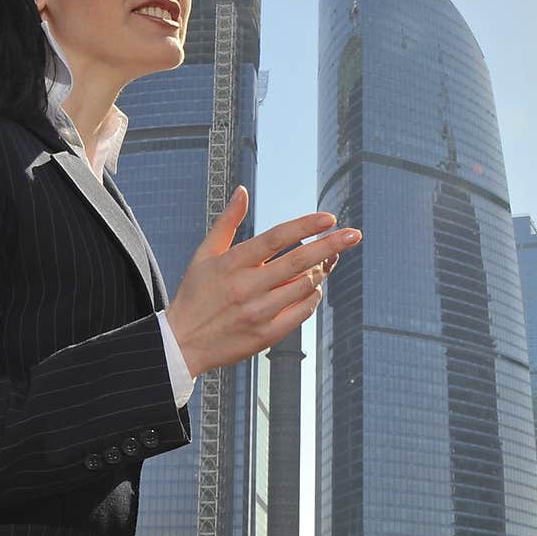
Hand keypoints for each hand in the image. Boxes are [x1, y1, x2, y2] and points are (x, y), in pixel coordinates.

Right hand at [165, 186, 361, 377]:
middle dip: (330, 245)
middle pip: (298, 262)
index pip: (276, 238)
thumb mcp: (205, 254)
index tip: (329, 218)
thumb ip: (227, 221)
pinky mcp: (265, 335)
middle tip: (354, 235)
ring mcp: (258, 313)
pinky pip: (301, 313)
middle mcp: (246, 287)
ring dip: (319, 271)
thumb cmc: (195, 294)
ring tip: (324, 261)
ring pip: (304, 287)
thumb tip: (242, 191)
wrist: (181, 344)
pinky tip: (313, 287)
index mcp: (232, 263)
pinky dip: (312, 297)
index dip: (305, 226)